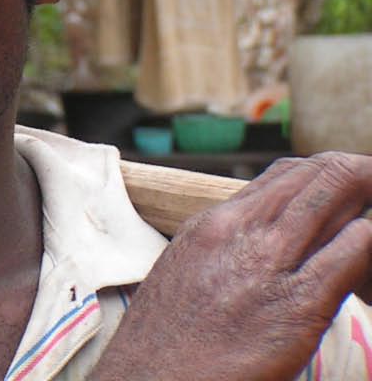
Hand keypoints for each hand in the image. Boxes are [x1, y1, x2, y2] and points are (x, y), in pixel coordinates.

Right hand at [92, 153, 371, 380]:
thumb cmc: (166, 347)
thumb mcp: (187, 278)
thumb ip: (227, 256)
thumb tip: (266, 257)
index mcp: (212, 225)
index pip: (285, 175)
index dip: (327, 177)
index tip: (352, 195)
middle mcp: (239, 229)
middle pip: (315, 171)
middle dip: (358, 175)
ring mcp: (267, 261)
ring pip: (335, 190)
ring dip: (368, 190)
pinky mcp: (298, 303)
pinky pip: (354, 249)